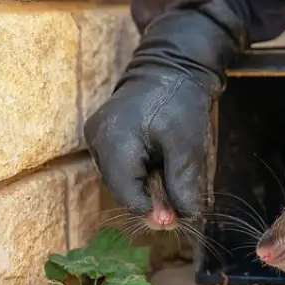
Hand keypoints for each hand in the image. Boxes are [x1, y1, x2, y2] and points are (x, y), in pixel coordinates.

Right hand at [83, 65, 216, 216]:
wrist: (172, 67)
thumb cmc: (180, 102)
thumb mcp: (188, 146)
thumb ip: (184, 183)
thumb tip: (186, 217)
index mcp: (112, 142)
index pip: (127, 195)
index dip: (153, 210)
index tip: (178, 217)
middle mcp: (96, 140)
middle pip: (123, 188)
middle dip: (152, 198)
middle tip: (180, 205)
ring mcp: (97, 137)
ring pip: (123, 179)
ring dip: (148, 185)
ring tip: (172, 172)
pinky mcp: (104, 135)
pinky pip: (123, 165)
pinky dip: (143, 171)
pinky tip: (161, 162)